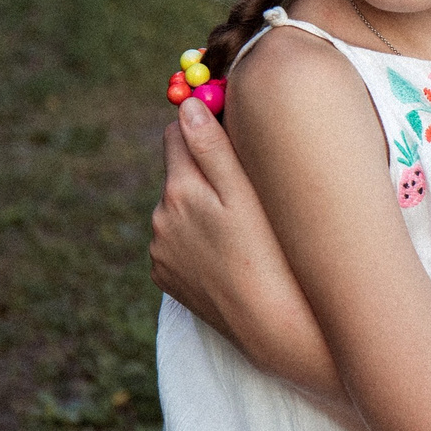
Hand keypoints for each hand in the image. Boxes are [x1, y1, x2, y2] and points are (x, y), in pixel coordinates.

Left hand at [152, 98, 311, 357]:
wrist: (270, 326)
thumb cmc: (270, 253)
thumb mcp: (246, 194)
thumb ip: (212, 147)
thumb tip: (187, 104)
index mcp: (180, 189)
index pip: (175, 133)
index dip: (202, 128)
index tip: (229, 136)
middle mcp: (160, 218)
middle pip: (177, 172)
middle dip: (203, 172)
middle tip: (246, 192)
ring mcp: (160, 251)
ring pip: (178, 209)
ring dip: (201, 209)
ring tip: (242, 231)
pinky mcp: (165, 277)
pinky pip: (177, 243)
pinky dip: (197, 241)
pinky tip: (228, 256)